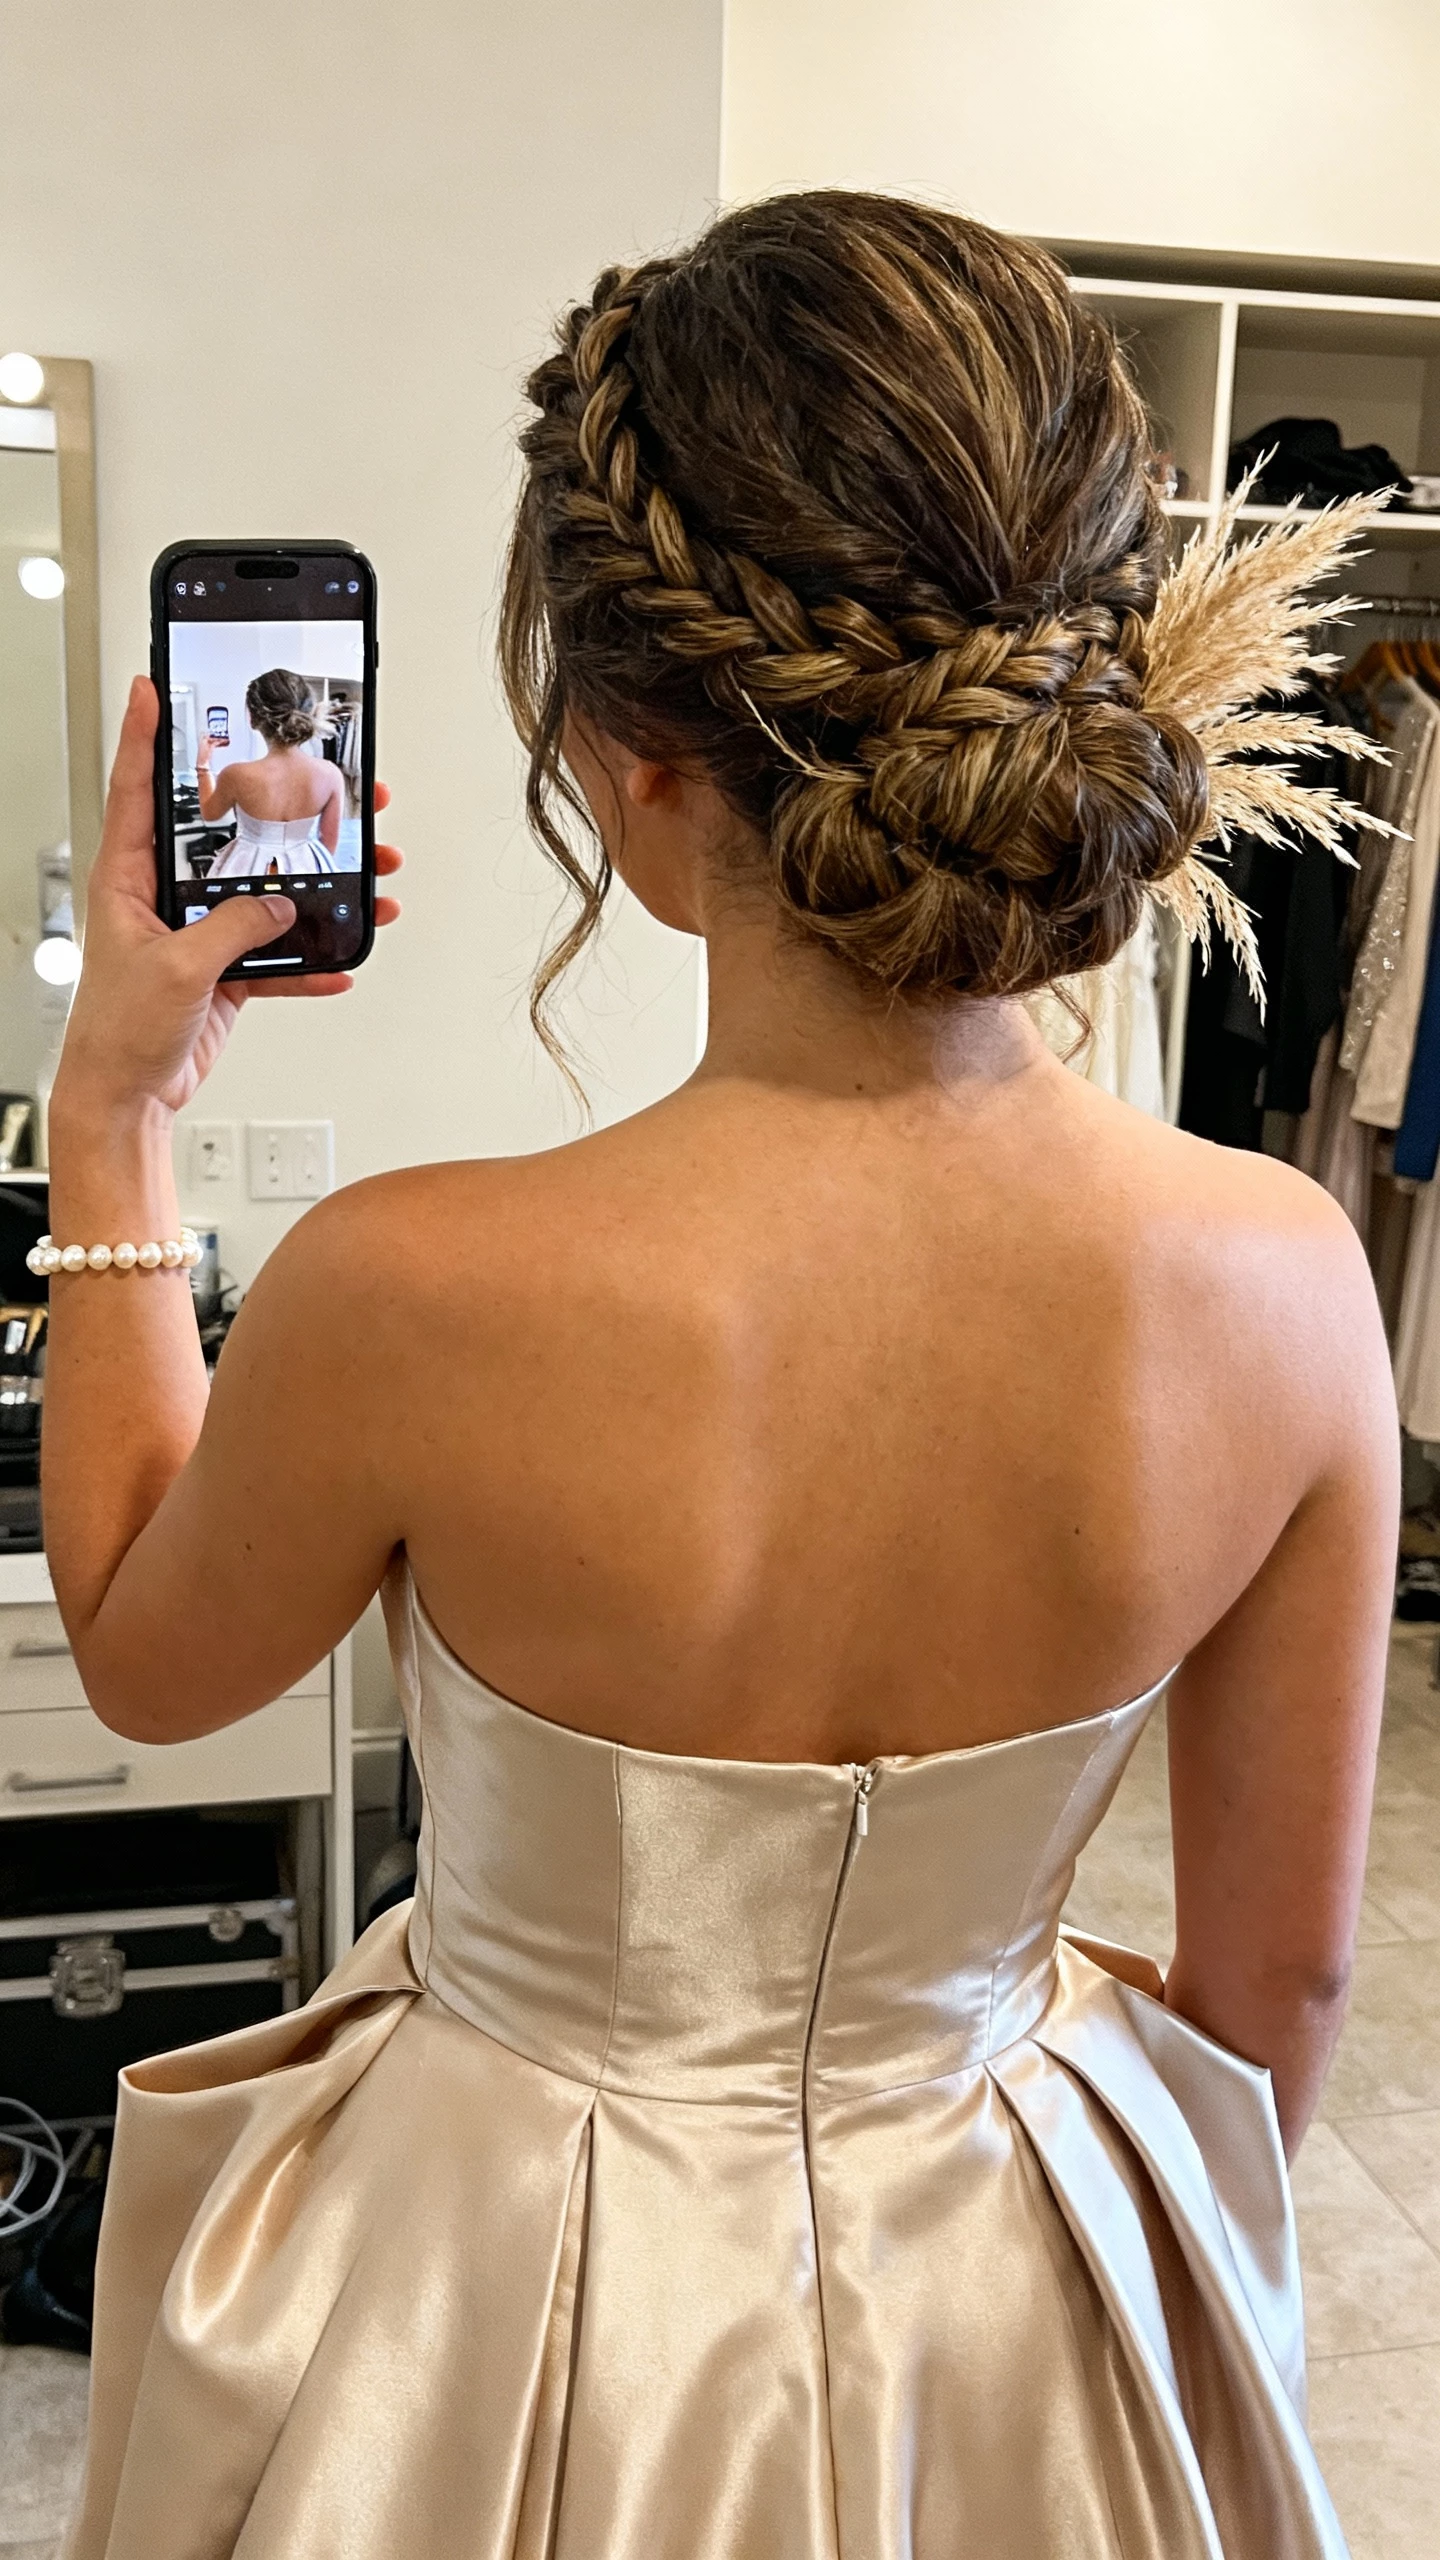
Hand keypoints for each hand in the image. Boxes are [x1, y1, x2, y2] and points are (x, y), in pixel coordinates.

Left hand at [52, 677, 403, 1124]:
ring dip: (322, 887)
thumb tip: (281, 904)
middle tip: (332, 783)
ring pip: (270, 891)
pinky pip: (279, 953)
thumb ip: (234, 926)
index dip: (146, 735)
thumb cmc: (118, 1028)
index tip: (154, 685)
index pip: (139, 789)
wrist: (128, 1094)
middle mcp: (163, 895)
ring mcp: (198, 931)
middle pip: (231, 834)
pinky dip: (313, 959)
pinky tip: (341, 960)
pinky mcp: (223, 968)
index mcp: (129, 877)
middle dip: (286, 810)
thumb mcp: (178, 967)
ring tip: (369, 872)